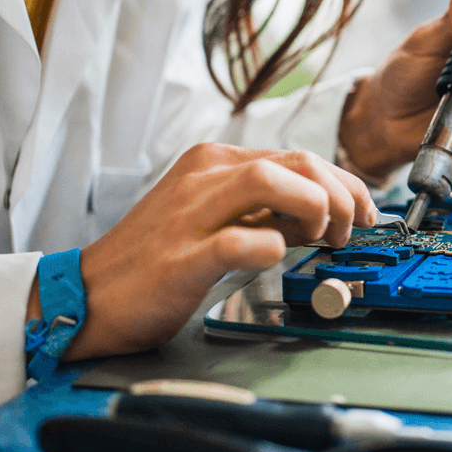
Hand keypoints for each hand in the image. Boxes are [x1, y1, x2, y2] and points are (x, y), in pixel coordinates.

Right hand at [26, 143, 377, 359]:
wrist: (87, 295)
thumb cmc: (154, 260)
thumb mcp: (216, 219)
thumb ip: (264, 210)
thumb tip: (322, 212)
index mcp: (214, 163)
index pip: (299, 155)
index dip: (345, 183)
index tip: (364, 211)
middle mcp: (204, 177)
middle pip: (296, 161)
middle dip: (340, 194)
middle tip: (349, 231)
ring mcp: (190, 214)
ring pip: (271, 181)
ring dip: (315, 208)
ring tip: (322, 238)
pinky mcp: (179, 257)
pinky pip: (236, 240)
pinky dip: (268, 245)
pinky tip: (276, 256)